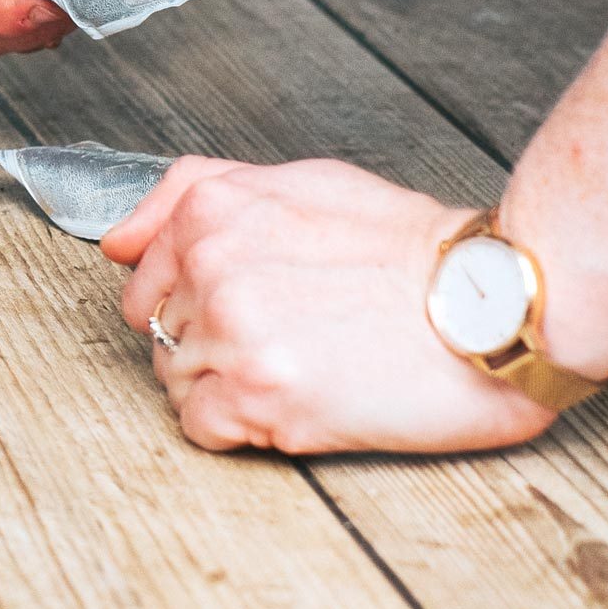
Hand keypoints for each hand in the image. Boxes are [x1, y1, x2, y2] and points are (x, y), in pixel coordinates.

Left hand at [103, 158, 556, 453]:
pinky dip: (238, 426)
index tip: (247, 306)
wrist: (491, 304)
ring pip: (177, 379)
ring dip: (226, 386)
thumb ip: (192, 194)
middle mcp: (210, 267)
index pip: (142, 279)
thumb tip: (116, 241)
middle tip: (285, 336)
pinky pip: (200, 425)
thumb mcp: (299, 182)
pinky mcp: (260, 395)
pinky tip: (294, 400)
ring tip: (299, 365)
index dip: (191, 301)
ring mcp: (232, 332)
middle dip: (209, 342)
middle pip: (159, 332)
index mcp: (211, 212)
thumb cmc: (407, 248)